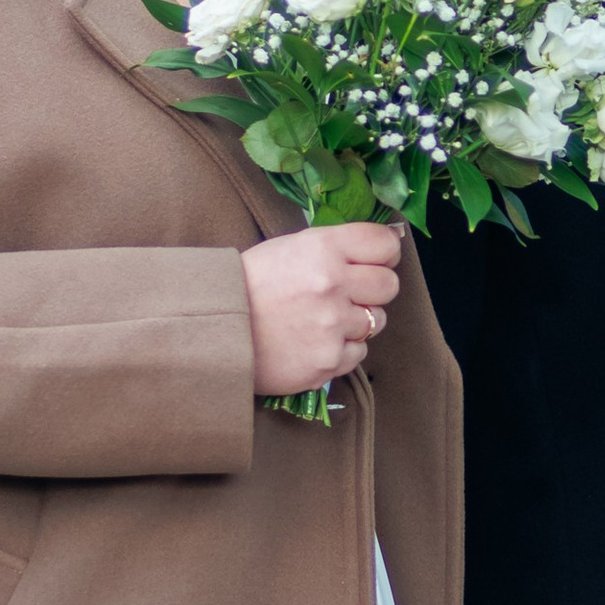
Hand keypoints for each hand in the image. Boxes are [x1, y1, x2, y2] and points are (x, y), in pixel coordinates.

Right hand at [242, 223, 403, 397]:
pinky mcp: (328, 360)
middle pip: (389, 285)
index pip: (385, 245)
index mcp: (323, 248)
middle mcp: (332, 284)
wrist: (215, 331)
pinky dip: (341, 349)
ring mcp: (332, 325)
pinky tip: (313, 342)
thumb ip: (337, 247)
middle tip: (347, 294)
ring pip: (375, 322)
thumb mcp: (291, 248)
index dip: (384, 254)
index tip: (374, 262)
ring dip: (355, 322)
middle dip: (373, 290)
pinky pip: (358, 353)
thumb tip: (388, 243)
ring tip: (320, 321)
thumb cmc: (251, 284)